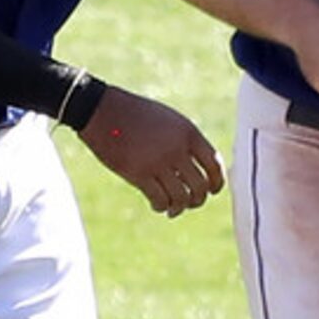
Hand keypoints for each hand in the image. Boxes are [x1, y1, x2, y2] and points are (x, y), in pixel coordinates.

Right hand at [77, 86, 225, 216]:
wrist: (101, 110)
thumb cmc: (135, 114)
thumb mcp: (169, 120)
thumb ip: (185, 141)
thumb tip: (199, 169)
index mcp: (188, 133)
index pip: (214, 164)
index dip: (217, 182)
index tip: (213, 190)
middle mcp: (177, 149)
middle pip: (201, 186)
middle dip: (199, 199)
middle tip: (191, 202)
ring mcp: (158, 162)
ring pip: (182, 197)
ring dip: (180, 207)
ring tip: (174, 208)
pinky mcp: (138, 174)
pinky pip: (159, 200)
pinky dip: (162, 207)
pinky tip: (158, 206)